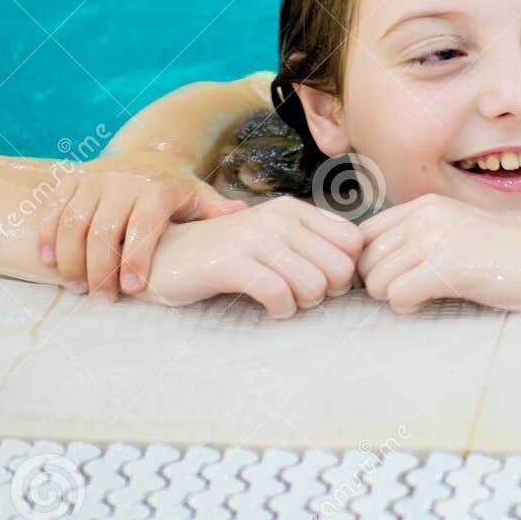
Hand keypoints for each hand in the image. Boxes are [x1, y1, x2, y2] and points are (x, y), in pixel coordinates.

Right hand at [38, 154, 247, 299]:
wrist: (148, 154)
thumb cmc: (175, 189)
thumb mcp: (199, 197)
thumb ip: (216, 210)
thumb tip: (242, 214)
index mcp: (156, 190)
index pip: (143, 227)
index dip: (136, 259)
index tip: (132, 290)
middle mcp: (123, 182)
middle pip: (103, 231)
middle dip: (99, 269)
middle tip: (100, 298)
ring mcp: (94, 179)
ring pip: (74, 222)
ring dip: (70, 258)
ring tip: (75, 287)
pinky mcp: (72, 179)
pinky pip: (53, 208)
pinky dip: (47, 235)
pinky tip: (48, 262)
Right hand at [142, 196, 362, 313]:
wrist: (165, 255)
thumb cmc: (226, 253)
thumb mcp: (272, 238)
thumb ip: (310, 244)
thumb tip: (355, 269)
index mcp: (293, 209)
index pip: (352, 241)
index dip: (347, 270)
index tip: (325, 282)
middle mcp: (278, 218)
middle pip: (339, 267)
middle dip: (328, 291)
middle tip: (303, 295)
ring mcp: (254, 238)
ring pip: (314, 283)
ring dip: (303, 303)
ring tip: (284, 300)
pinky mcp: (231, 263)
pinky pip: (279, 295)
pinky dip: (282, 310)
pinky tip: (271, 308)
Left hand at [357, 194, 520, 312]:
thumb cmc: (504, 256)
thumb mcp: (455, 232)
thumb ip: (417, 239)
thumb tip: (371, 265)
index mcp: (424, 205)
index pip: (364, 234)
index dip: (370, 261)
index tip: (392, 277)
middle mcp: (424, 216)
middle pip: (365, 260)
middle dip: (381, 282)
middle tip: (412, 290)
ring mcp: (435, 239)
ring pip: (376, 280)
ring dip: (394, 296)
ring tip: (425, 294)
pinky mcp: (446, 266)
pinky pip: (397, 296)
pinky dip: (408, 306)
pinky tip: (432, 300)